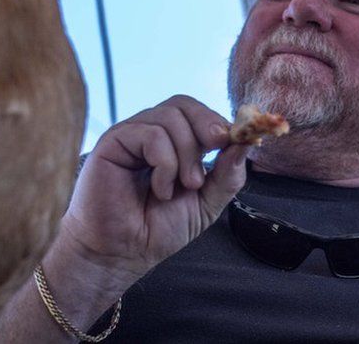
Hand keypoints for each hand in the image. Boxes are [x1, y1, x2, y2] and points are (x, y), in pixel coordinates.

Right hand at [59, 95, 249, 281]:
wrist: (122, 254)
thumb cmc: (158, 229)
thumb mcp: (206, 202)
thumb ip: (228, 174)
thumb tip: (246, 143)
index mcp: (172, 142)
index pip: (198, 112)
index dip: (219, 122)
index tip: (237, 141)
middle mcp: (149, 133)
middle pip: (184, 104)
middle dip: (207, 126)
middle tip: (215, 152)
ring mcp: (130, 136)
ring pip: (170, 116)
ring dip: (187, 153)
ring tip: (185, 185)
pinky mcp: (113, 143)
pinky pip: (150, 134)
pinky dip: (165, 162)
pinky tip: (160, 188)